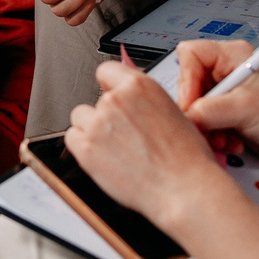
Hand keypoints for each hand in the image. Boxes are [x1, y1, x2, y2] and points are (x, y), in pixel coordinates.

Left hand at [65, 58, 229, 233]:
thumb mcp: (173, 112)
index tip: (113, 98)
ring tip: (115, 149)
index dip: (110, 87)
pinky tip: (104, 158)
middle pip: (95, 100)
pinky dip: (83, 147)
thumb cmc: (186, 157)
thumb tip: (130, 98)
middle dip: (105, 116)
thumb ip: (144, 100)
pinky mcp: (86, 149)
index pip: (106, 71)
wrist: (183, 187)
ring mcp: (98, 124)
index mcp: (139, 85)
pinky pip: (71, 139)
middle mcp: (115, 100)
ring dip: (92, 130)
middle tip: (124, 136)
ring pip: (80, 118)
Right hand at [172, 39, 258, 175]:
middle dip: (198, 113)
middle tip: (208, 128)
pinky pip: (205, 123)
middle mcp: (228, 71)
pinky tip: (232, 144)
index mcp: (233, 55)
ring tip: (224, 141)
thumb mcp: (245, 109)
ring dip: (207, 129)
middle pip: (189, 85)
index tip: (193, 106)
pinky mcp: (228, 113)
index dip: (187, 82)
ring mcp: (227, 93)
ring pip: (195, 108)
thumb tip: (183, 116)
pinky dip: (214, 137)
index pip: (190, 56)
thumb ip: (207, 111)